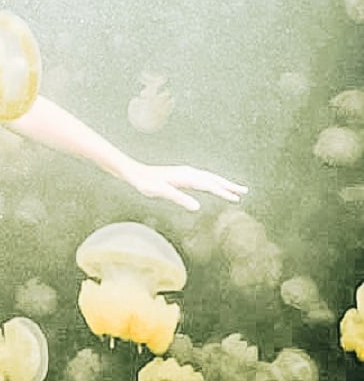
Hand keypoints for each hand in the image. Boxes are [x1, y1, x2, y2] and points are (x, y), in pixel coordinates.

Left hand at [125, 163, 247, 211]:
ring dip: (222, 183)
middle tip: (244, 191)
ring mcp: (186, 173)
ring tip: (236, 190)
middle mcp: (188, 172)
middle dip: (229, 185)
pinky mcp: (182, 176)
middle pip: (213, 179)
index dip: (222, 192)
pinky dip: (212, 183)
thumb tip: (197, 207)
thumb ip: (179, 198)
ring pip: (209, 178)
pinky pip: (202, 179)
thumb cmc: (146, 183)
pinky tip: (214, 187)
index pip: (209, 185)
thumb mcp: (161, 192)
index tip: (236, 199)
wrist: (135, 173)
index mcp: (186, 176)